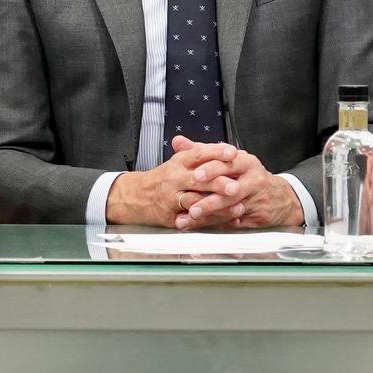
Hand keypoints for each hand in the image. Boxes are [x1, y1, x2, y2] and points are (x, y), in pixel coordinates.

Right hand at [105, 141, 239, 226]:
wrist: (134, 196)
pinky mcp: (170, 218)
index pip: (198, 154)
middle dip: (220, 184)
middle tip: (237, 187)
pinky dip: (211, 222)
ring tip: (238, 207)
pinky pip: (192, 221)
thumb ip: (203, 154)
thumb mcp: (179, 161)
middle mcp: (174, 180)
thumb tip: (231, 150)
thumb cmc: (163, 178)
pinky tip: (227, 222)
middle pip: (199, 180)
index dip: (216, 152)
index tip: (233, 153)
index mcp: (179, 162)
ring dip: (219, 207)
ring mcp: (171, 199)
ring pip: (196, 203)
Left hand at [171, 135, 302, 229]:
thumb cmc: (248, 177)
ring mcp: (256, 199)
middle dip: (211, 197)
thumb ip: (203, 152)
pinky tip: (202, 227)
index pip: (228, 164)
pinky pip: (235, 221)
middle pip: (232, 188)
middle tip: (192, 204)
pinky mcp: (257, 216)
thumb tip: (178, 142)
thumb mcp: (230, 160)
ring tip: (193, 216)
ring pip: (232, 208)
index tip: (195, 175)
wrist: (279, 198)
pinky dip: (217, 224)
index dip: (212, 169)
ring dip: (212, 213)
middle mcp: (254, 179)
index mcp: (246, 162)